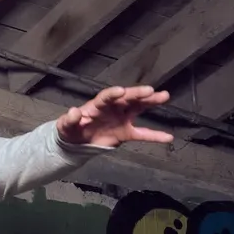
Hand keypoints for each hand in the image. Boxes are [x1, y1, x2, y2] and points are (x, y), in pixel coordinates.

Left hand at [56, 85, 172, 148]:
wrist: (76, 142)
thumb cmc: (71, 129)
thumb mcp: (65, 126)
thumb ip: (69, 119)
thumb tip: (73, 112)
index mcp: (98, 105)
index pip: (106, 97)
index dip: (113, 94)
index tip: (121, 91)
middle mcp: (113, 108)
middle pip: (127, 98)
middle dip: (137, 94)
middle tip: (150, 91)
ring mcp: (121, 118)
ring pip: (138, 108)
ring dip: (150, 102)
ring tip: (164, 96)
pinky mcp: (125, 132)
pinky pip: (142, 134)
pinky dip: (154, 136)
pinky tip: (168, 137)